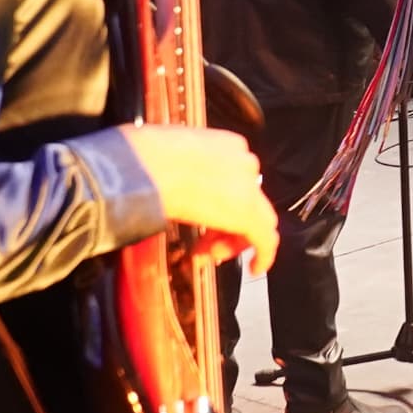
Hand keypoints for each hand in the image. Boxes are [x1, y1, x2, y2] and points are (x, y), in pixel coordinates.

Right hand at [128, 121, 278, 271]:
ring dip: (233, 240)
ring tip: (209, 254)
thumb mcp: (169, 156)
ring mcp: (248, 187)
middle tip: (205, 243)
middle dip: (227, 225)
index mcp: (228, 145)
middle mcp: (244, 162)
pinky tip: (255, 267)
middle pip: (248, 201)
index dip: (222, 204)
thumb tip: (167, 180)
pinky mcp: (248, 213)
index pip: (236, 180)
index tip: (203, 219)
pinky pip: (267, 239)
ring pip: (257, 219)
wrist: (146, 165)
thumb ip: (181, 169)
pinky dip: (264, 254)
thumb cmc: (145, 156)